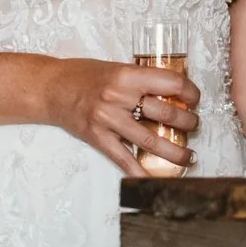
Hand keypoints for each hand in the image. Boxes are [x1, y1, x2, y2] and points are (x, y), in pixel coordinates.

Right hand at [44, 59, 199, 177]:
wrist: (50, 88)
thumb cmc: (83, 75)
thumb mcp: (117, 68)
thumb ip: (141, 80)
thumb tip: (172, 92)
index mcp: (126, 75)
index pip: (171, 83)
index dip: (190, 92)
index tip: (195, 99)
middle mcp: (118, 98)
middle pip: (166, 114)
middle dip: (188, 123)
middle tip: (194, 126)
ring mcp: (107, 121)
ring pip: (151, 141)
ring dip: (175, 152)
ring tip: (189, 157)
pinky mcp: (98, 138)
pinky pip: (124, 159)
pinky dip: (141, 172)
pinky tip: (157, 178)